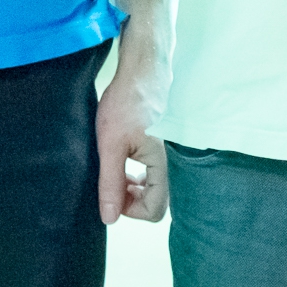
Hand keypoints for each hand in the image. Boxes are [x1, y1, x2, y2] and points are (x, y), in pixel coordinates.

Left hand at [96, 30, 170, 224]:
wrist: (144, 68)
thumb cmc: (127, 102)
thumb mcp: (110, 145)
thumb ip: (111, 183)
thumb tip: (109, 218)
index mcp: (165, 165)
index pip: (154, 210)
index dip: (129, 209)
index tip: (112, 192)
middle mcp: (177, 162)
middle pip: (158, 200)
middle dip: (133, 198)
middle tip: (114, 180)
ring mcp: (176, 152)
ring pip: (158, 186)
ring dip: (137, 185)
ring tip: (119, 168)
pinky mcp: (171, 143)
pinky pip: (159, 170)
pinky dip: (143, 172)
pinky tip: (129, 155)